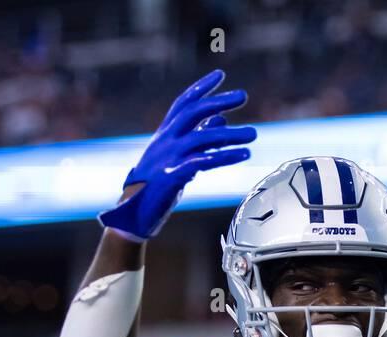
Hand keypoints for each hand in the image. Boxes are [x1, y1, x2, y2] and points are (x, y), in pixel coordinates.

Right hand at [98, 70, 256, 241]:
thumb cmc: (157, 183)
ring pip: (201, 139)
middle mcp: (166, 141)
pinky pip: (202, 163)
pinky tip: (243, 155)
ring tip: (253, 134)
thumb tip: (221, 119)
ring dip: (230, 135)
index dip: (200, 88)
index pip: (183, 103)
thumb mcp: (178, 156)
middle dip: (218, 101)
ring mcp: (168, 158)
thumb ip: (199, 137)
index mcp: (165, 134)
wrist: (132, 212)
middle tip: (243, 95)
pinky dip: (224, 157)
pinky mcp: (172, 177)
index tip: (220, 75)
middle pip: (192, 113)